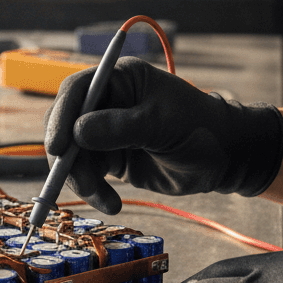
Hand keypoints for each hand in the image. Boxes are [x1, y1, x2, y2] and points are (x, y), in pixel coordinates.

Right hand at [43, 57, 282, 213]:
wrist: (225, 158)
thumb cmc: (201, 129)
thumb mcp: (161, 124)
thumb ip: (119, 127)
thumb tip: (76, 133)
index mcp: (119, 79)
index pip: (76, 91)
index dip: (60, 117)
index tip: (57, 147)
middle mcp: (107, 103)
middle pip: (65, 126)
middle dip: (67, 156)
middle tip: (76, 180)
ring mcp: (106, 131)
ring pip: (72, 155)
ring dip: (82, 180)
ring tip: (107, 199)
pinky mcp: (110, 158)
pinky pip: (87, 174)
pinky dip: (94, 191)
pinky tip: (112, 203)